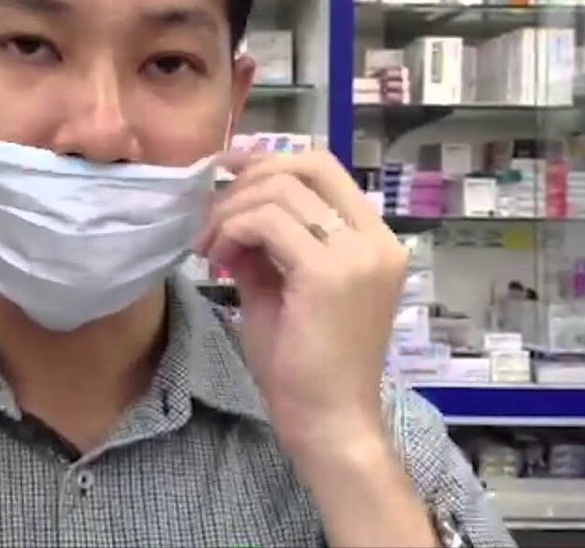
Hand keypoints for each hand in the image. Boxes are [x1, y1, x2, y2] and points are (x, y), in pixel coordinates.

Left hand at [195, 150, 408, 454]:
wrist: (328, 423)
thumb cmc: (303, 366)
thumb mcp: (277, 289)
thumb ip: (261, 245)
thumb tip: (227, 207)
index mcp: (373, 240)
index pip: (323, 167)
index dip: (269, 160)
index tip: (227, 175)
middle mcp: (375, 240)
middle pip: (304, 166)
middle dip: (245, 181)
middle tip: (210, 218)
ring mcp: (358, 255)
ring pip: (280, 190)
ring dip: (231, 212)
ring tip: (209, 249)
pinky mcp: (330, 274)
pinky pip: (268, 223)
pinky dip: (232, 231)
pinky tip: (217, 262)